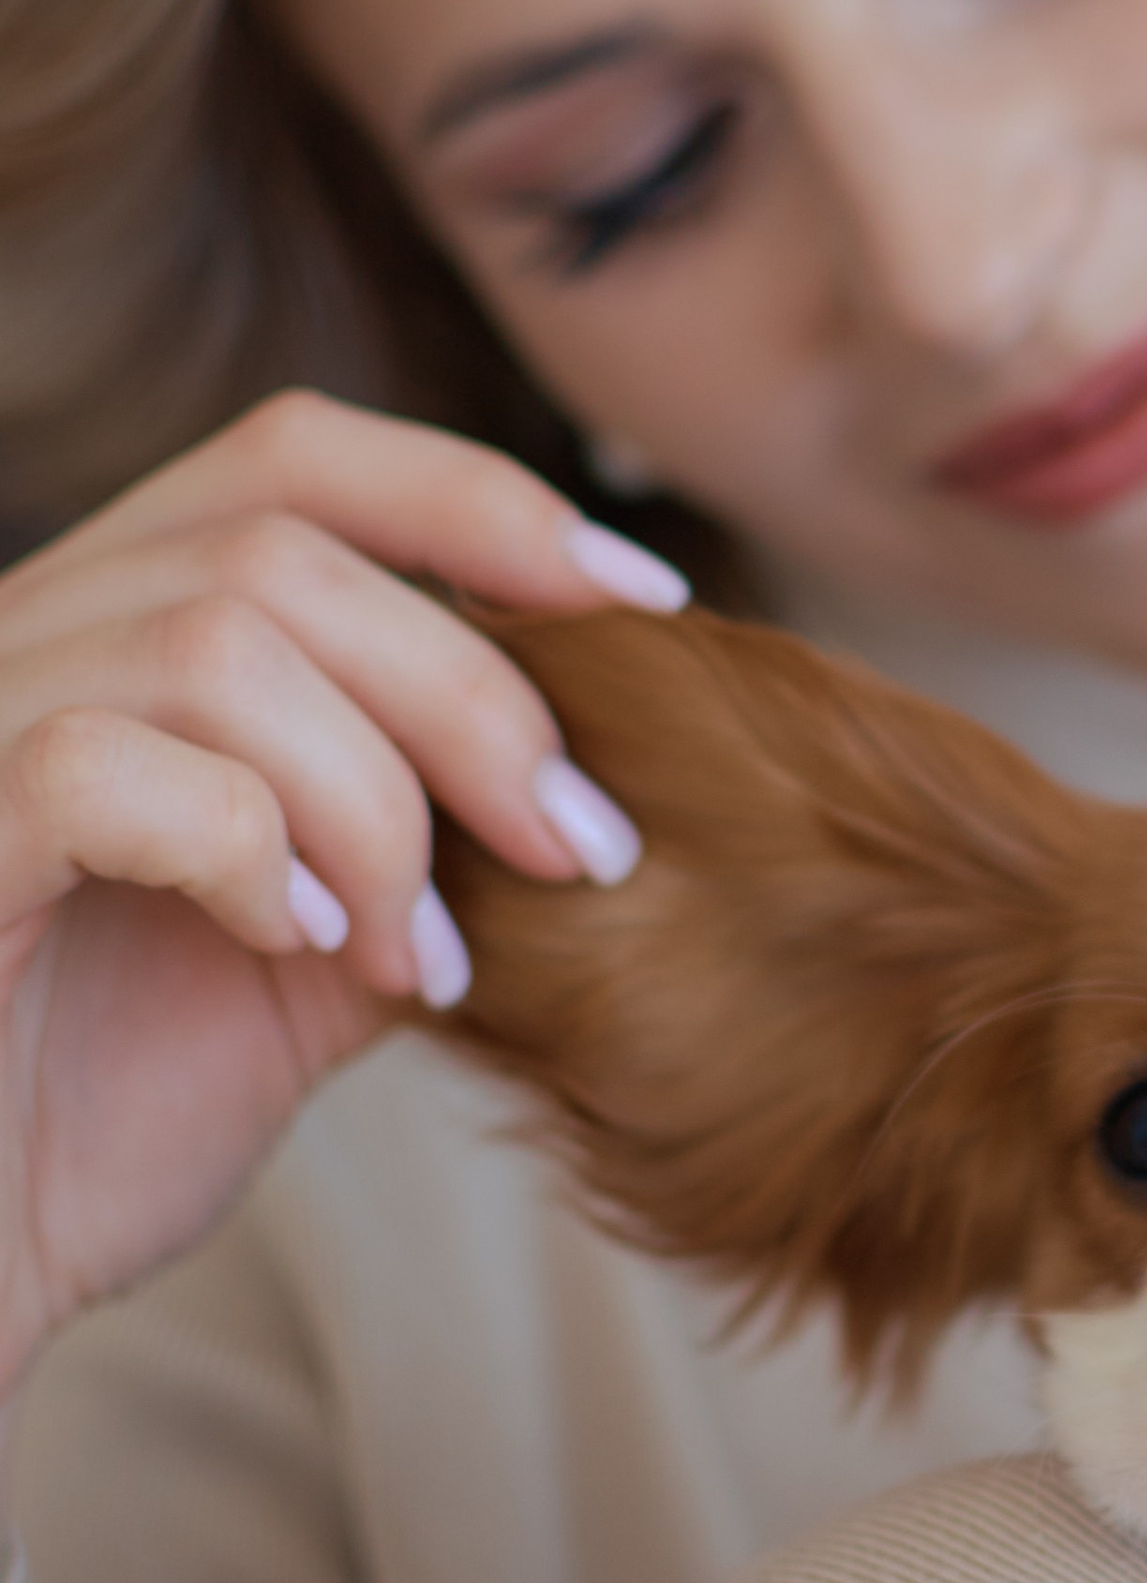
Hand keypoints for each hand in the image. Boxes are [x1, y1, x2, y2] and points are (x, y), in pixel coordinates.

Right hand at [0, 391, 686, 1406]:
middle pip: (285, 540)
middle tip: (576, 852)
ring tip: (415, 961)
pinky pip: (99, 762)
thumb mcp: (313, 966)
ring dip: (375, 802)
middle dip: (475, 694)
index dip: (483, 501)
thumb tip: (593, 777)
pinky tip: (290, 950)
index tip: (647, 604)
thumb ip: (421, 843)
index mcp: (110, 630)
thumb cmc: (88, 1126)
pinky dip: (245, 848)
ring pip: (216, 640)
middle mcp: (15, 634)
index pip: (298, 456)